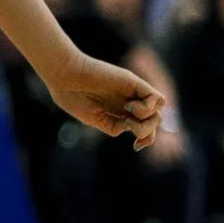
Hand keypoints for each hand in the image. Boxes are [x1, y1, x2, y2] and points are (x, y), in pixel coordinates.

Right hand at [46, 51, 164, 149]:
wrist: (63, 76)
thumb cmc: (71, 96)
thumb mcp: (92, 119)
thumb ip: (112, 126)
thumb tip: (129, 128)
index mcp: (118, 112)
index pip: (145, 127)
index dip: (146, 139)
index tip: (135, 146)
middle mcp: (128, 102)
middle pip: (155, 121)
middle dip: (147, 131)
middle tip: (127, 124)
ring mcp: (133, 93)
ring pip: (160, 111)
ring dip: (148, 119)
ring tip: (127, 112)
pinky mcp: (135, 83)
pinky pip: (158, 99)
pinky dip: (148, 108)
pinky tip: (129, 106)